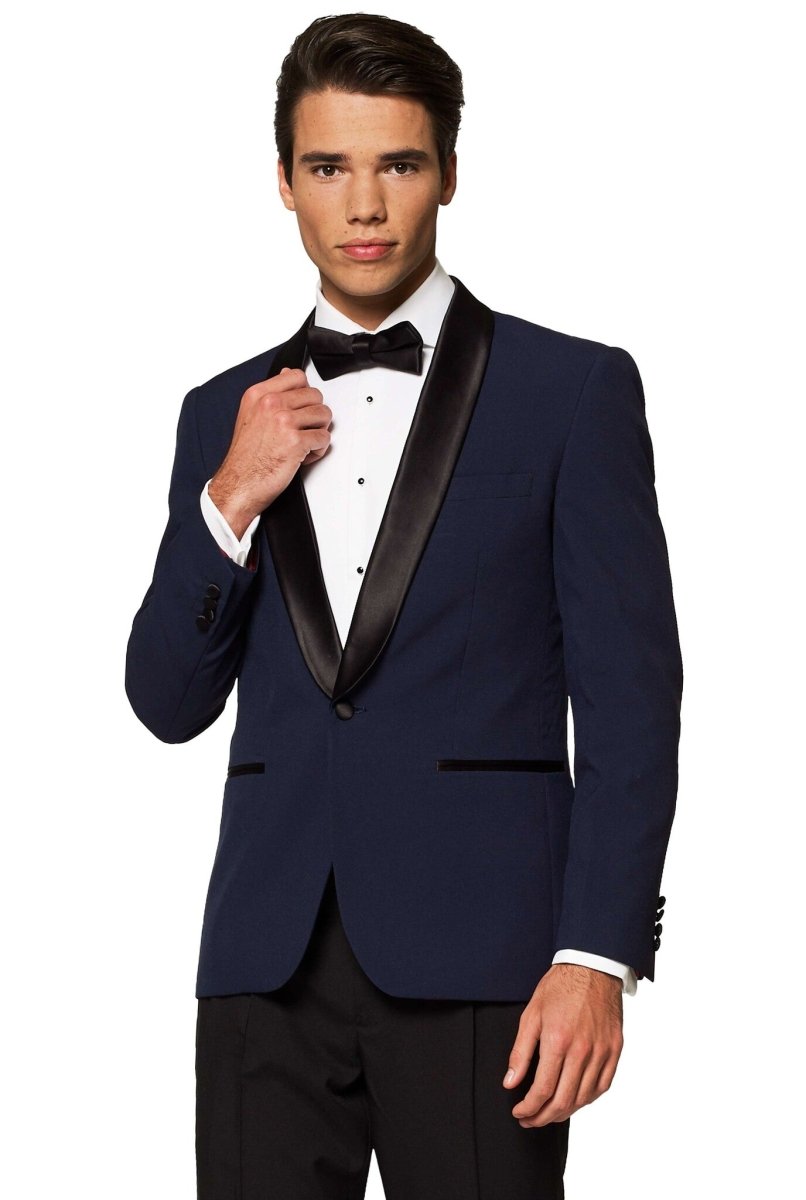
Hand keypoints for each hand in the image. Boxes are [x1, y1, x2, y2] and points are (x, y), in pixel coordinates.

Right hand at [209, 368, 331, 537]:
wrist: (239, 485)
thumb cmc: (245, 457)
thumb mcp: (250, 415)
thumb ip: (271, 394)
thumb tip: (287, 374)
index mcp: (258, 395)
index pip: (296, 376)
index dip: (305, 392)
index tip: (302, 405)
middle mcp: (270, 404)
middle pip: (315, 395)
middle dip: (314, 414)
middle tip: (303, 429)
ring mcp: (284, 421)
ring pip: (324, 415)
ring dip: (318, 431)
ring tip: (304, 443)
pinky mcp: (296, 441)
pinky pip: (324, 438)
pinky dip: (318, 450)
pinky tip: (303, 456)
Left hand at [503, 963, 623, 1126]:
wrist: (592, 967)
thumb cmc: (559, 988)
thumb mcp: (531, 1015)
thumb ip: (520, 1052)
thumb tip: (510, 1082)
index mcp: (558, 1041)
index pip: (542, 1090)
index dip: (528, 1108)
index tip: (519, 1111)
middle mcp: (582, 1051)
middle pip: (563, 1101)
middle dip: (543, 1117)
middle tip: (530, 1119)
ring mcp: (602, 1052)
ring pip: (584, 1098)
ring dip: (564, 1112)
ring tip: (549, 1112)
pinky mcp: (615, 1050)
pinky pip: (603, 1086)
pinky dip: (587, 1099)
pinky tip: (575, 1099)